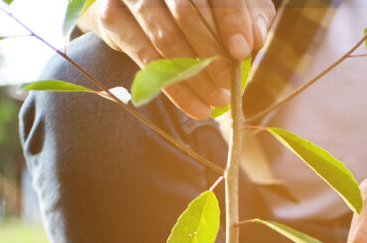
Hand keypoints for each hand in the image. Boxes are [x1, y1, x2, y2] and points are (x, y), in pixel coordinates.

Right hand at [91, 0, 275, 118]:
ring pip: (165, 38)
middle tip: (228, 87)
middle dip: (211, 55)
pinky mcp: (112, 18)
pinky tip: (196, 107)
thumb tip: (255, 38)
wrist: (144, 5)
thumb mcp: (232, 4)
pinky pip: (146, 59)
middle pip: (186, 13)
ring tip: (217, 102)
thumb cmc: (202, 5)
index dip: (230, 20)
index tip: (241, 51)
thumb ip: (250, 15)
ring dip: (194, 77)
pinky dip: (175, 88)